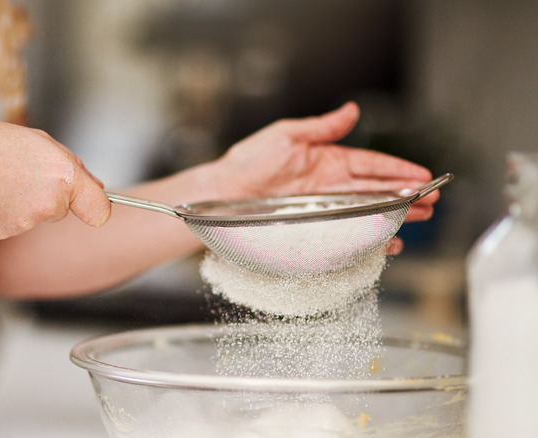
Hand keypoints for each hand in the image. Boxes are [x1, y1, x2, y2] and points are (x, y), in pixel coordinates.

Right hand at [0, 119, 110, 238]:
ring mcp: (24, 225)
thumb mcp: (37, 140)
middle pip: (62, 209)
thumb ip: (71, 166)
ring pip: (36, 216)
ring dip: (24, 201)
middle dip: (49, 193)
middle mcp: (48, 206)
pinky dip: (3, 211)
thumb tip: (93, 189)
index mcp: (63, 177)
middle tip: (20, 169)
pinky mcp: (1, 235)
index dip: (94, 205)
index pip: (100, 210)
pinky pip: (12, 224)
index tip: (89, 202)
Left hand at [209, 102, 436, 222]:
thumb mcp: (285, 136)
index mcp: (328, 161)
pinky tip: (387, 242)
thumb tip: (351, 110)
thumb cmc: (248, 162)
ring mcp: (324, 209)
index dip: (398, 170)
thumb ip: (322, 127)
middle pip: (377, 190)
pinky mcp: (314, 229)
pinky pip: (347, 236)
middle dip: (407, 194)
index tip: (423, 175)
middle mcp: (331, 186)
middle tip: (433, 200)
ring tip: (420, 218)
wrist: (223, 193)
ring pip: (368, 213)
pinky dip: (368, 240)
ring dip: (395, 215)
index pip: (371, 164)